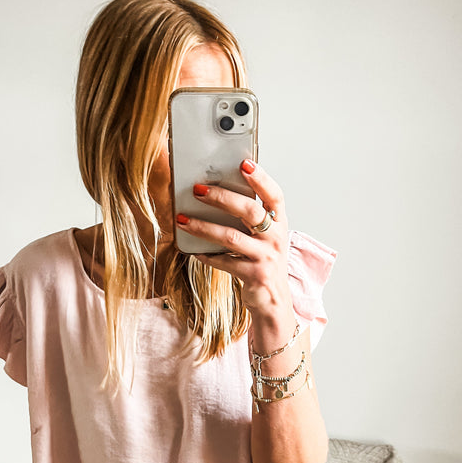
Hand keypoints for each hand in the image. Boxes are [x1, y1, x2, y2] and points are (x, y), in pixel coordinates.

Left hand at [176, 159, 292, 317]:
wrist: (273, 299)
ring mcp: (266, 257)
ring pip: (231, 237)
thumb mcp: (263, 237)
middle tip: (198, 189)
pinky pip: (224, 262)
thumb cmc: (263, 262)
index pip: (274, 195)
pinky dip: (206, 255)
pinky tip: (193, 250)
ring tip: (183, 219)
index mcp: (278, 223)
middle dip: (222, 198)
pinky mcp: (254, 275)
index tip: (243, 163)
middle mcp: (275, 238)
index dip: (261, 178)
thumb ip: (249, 218)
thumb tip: (214, 193)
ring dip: (204, 227)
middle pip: (250, 210)